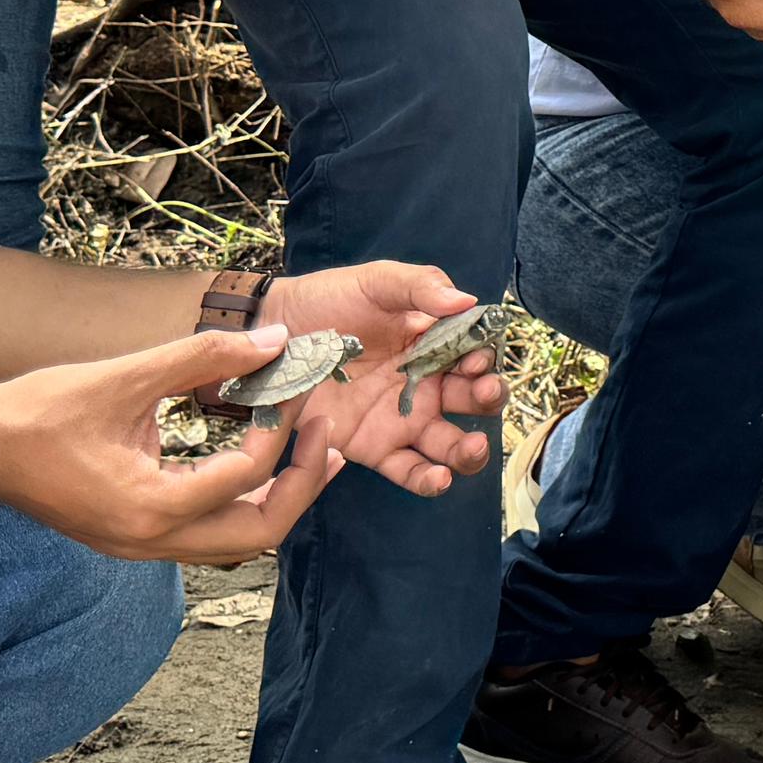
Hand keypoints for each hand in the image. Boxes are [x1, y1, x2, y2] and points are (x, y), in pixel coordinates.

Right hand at [0, 327, 356, 564]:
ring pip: (236, 542)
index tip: (301, 389)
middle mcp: (151, 542)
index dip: (283, 431)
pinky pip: (208, 534)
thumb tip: (273, 338)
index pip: (244, 476)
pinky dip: (242, 503)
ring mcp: (143, 547)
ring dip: (279, 499)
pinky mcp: (137, 538)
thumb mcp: (125, 376)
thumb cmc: (40, 412)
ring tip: (311, 453)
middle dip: (303, 485)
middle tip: (328, 437)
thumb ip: (202, 356)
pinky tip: (256, 462)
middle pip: (259, 534)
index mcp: (149, 508)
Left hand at [246, 263, 500, 495]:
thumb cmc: (328, 299)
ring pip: (451, 445)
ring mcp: (402, 420)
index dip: (484, 359)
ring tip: (471, 448)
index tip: (475, 360)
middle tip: (483, 393)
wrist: (274, 333)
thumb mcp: (377, 282)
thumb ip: (421, 286)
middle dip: (488, 400)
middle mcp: (426, 384)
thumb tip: (468, 300)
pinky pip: (410, 471)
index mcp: (433, 343)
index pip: (476, 354)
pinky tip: (439, 478)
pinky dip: (429, 480)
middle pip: (474, 401)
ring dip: (469, 451)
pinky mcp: (374, 448)